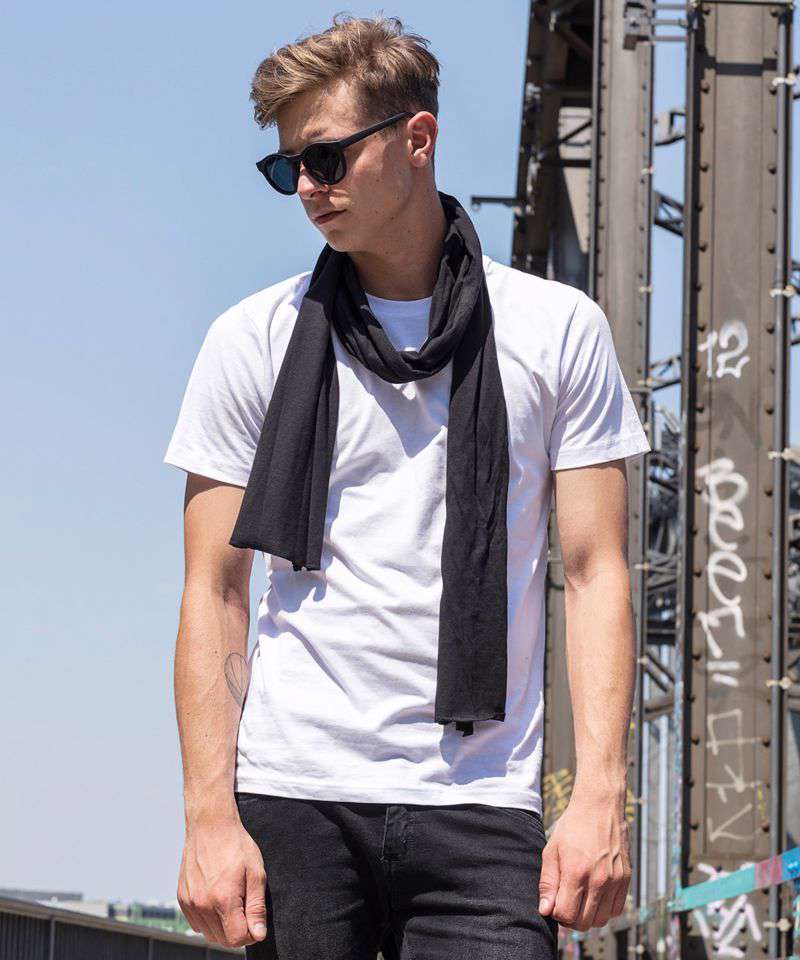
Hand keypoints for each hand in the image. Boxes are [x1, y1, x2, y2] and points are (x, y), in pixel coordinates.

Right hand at [177, 812, 267, 947]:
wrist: (210, 825)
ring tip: (231, 900)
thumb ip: (257, 907)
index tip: (254, 920)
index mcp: (223, 899)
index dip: (250, 933)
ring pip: (208, 933)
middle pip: (222, 939)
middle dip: (237, 930)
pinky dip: (208, 919)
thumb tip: (258, 934)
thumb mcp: (256, 873)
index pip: (237, 939)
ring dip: (222, 926)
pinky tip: (216, 899)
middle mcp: (203, 904)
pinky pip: (196, 923)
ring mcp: (190, 902)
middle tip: (245, 907)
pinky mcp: (182, 898)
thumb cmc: (235, 845)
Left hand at [538, 790, 630, 931]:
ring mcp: (615, 881)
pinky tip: (594, 896)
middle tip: (565, 902)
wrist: (599, 806)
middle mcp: (598, 880)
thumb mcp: (551, 850)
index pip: (566, 915)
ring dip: (588, 916)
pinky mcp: (626, 878)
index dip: (556, 913)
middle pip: (584, 923)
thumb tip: (545, 910)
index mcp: (576, 872)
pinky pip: (616, 910)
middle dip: (570, 919)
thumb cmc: (572, 826)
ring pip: (601, 920)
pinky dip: (604, 910)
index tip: (554, 902)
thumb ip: (548, 882)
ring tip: (579, 899)